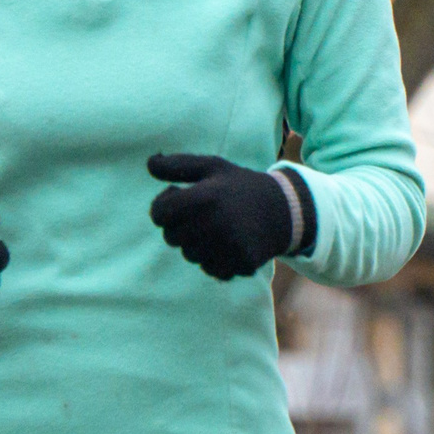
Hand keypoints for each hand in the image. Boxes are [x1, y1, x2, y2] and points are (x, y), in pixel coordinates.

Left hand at [146, 153, 309, 280]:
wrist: (284, 209)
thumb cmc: (239, 186)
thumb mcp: (212, 166)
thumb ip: (177, 165)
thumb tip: (149, 163)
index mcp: (204, 197)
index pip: (159, 213)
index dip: (162, 208)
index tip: (177, 200)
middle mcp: (215, 223)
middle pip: (171, 237)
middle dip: (180, 227)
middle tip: (200, 215)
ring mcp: (229, 246)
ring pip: (190, 255)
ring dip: (197, 244)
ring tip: (217, 228)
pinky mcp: (241, 263)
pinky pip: (210, 270)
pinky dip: (215, 260)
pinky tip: (228, 244)